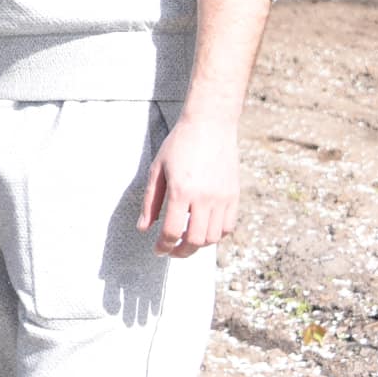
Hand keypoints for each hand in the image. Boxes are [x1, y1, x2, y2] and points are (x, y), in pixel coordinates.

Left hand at [137, 113, 240, 256]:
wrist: (210, 124)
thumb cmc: (180, 144)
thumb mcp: (157, 169)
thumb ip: (150, 201)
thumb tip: (143, 228)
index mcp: (181, 190)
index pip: (171, 231)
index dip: (163, 246)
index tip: (158, 250)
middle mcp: (204, 198)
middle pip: (194, 240)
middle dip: (180, 251)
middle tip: (171, 250)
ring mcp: (222, 198)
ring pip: (212, 237)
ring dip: (198, 244)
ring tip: (186, 240)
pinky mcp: (234, 196)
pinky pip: (228, 227)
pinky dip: (216, 235)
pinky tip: (204, 230)